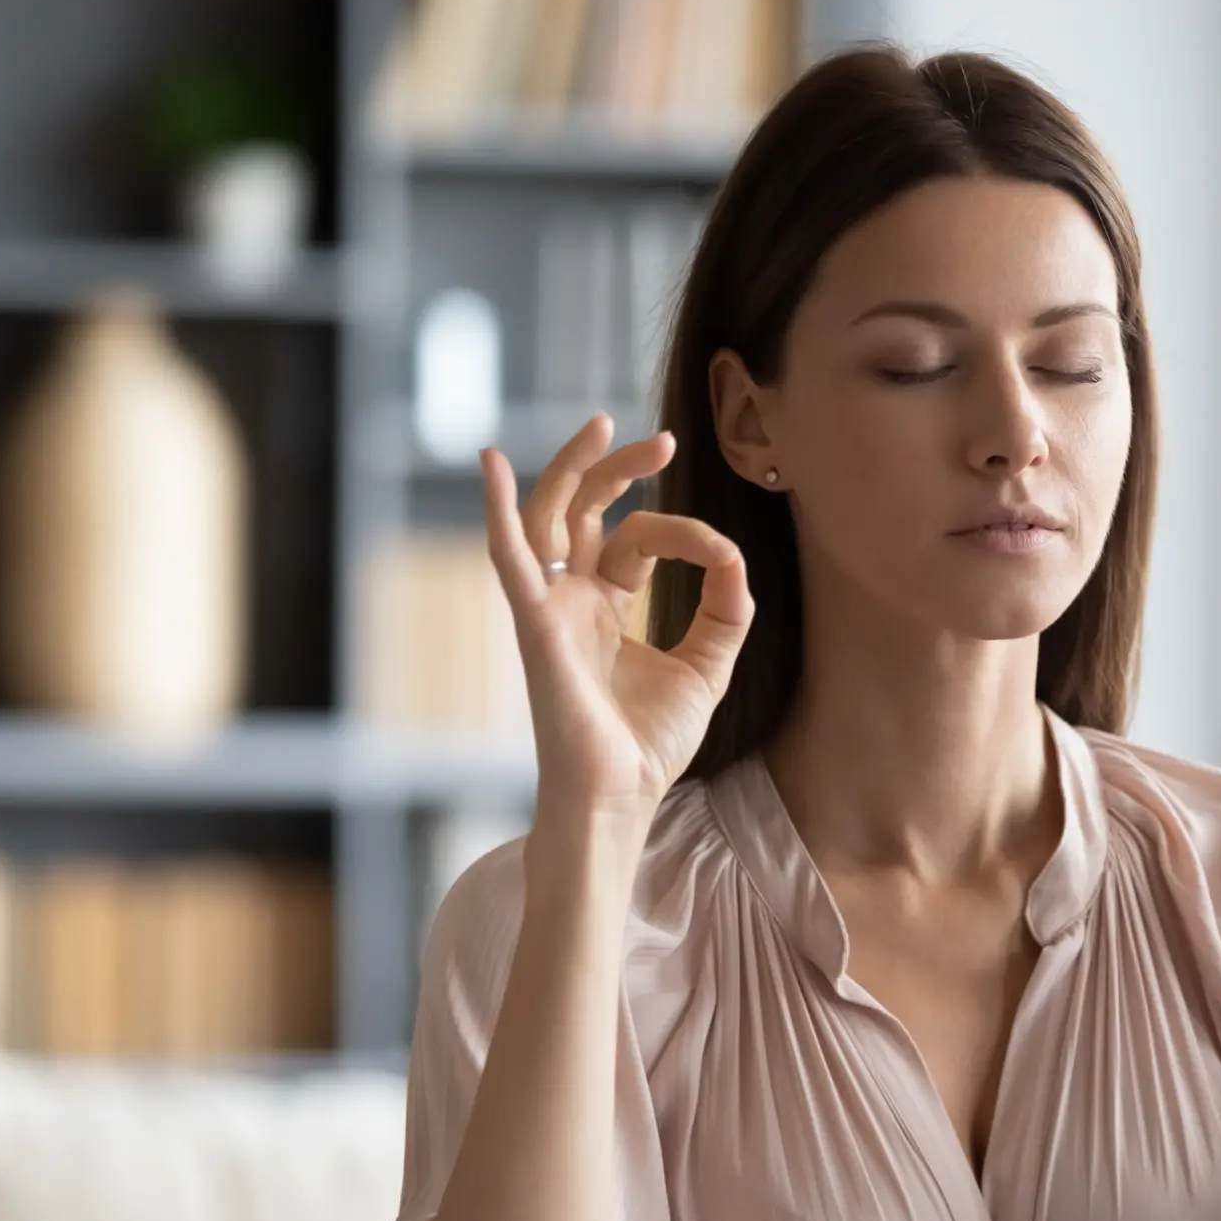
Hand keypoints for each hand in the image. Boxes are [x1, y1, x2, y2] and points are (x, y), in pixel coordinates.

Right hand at [484, 415, 752, 829]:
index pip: (636, 540)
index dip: (682, 533)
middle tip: (660, 439)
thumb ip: (725, 610)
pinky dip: (496, 509)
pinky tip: (489, 462)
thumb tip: (732, 555)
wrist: (620, 795)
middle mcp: (572, 599)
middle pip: (586, 512)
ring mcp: (549, 608)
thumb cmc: (649, 743)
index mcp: (605, 606)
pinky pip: (509, 557)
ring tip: (604, 425)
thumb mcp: (707, 665)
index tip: (722, 556)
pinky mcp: (535, 623)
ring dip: (573, 469)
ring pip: (549, 518)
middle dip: (619, 470)